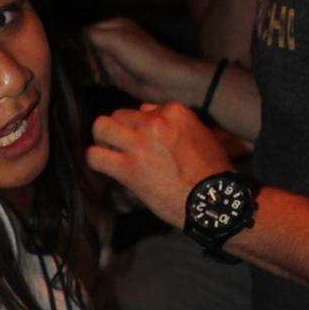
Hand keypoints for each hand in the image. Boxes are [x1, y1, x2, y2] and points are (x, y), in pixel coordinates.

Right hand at [84, 17, 203, 104]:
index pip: (85, 32)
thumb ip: (92, 36)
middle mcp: (113, 40)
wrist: (167, 81)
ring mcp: (115, 59)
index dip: (78, 45)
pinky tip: (99, 83)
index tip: (76, 57)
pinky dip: (93, 80)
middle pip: (85, 48)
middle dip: (82, 59)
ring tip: (96, 76)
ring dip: (87, 71)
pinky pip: (96, 76)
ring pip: (89, 63)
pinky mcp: (116, 76)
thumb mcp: (116, 40)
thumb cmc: (145, 58)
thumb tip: (71, 40)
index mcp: (114, 26)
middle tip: (88, 69)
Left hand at [87, 100, 229, 225]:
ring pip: (101, 127)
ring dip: (102, 139)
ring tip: (109, 151)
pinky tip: (104, 166)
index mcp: (175, 111)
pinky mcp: (128, 168)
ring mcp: (140, 144)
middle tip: (123, 147)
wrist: (214, 200)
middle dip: (119, 130)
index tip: (147, 143)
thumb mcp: (201, 134)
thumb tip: (147, 110)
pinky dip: (95, 160)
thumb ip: (175, 121)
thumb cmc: (211, 172)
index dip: (141, 126)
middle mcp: (155, 122)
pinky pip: (94, 156)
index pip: (143, 109)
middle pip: (120, 115)